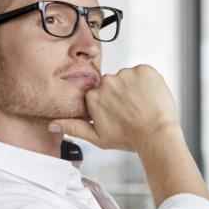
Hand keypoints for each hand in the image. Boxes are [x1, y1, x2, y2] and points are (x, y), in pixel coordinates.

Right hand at [50, 64, 178, 151]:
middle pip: (114, 84)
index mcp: (93, 96)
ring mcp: (125, 74)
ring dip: (136, 88)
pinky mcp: (144, 69)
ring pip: (129, 78)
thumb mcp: (97, 137)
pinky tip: (150, 97)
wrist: (156, 135)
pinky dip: (148, 82)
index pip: (101, 94)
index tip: (121, 115)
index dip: (112, 105)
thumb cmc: (128, 139)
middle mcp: (106, 81)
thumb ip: (73, 128)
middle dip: (122, 94)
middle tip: (133, 111)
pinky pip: (144, 73)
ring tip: (143, 105)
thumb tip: (52, 124)